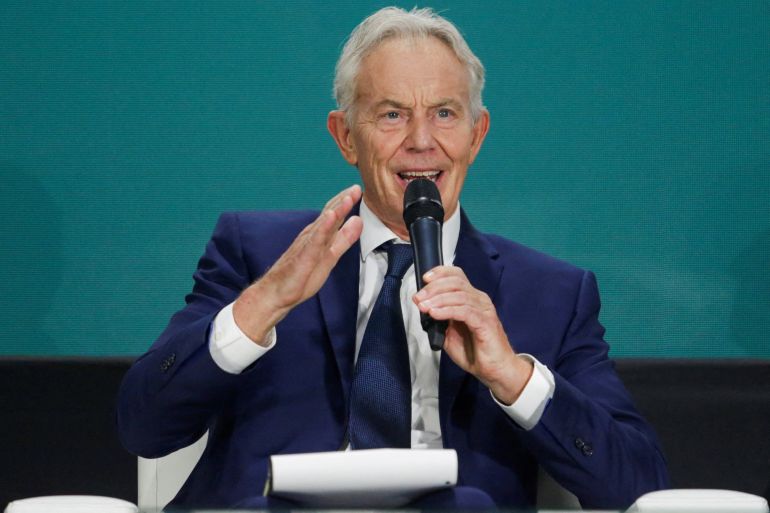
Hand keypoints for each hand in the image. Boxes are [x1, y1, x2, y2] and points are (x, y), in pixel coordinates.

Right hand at [233, 185, 362, 344]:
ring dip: (336, 210)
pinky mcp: (304, 256)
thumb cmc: (301, 276)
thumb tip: (358, 221)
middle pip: (329, 214)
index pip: (334, 215)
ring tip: (348, 197)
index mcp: (319, 236)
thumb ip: (344, 239)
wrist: (277, 294)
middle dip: (343, 200)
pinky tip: (331, 217)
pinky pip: (315, 240)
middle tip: (355, 187)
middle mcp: (312, 236)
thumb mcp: (331, 255)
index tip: (357, 189)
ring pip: (324, 225)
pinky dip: (324, 227)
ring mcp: (307, 245)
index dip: (346, 202)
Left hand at [413, 266, 532, 404]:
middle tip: (418, 298)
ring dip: (437, 300)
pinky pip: (464, 311)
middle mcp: (479, 300)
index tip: (424, 279)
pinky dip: (447, 310)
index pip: (457, 276)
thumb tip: (425, 308)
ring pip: (459, 295)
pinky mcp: (485, 322)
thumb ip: (440, 319)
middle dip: (433, 288)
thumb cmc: (475, 352)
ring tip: (424, 307)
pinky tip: (435, 314)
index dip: (440, 273)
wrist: (494, 370)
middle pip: (456, 282)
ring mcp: (484, 310)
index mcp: (472, 299)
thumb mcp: (450, 333)